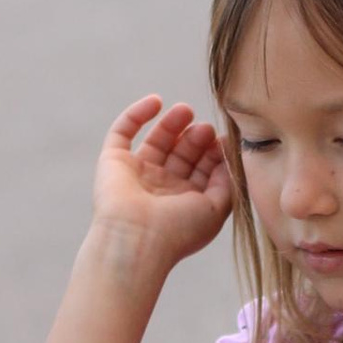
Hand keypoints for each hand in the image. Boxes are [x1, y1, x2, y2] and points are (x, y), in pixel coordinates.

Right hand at [89, 95, 231, 270]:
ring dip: (172, 123)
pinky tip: (156, 102)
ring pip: (156, 141)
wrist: (137, 240)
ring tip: (186, 110)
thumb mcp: (217, 208)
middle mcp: (159, 188)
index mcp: (183, 202)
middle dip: (195, 138)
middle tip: (204, 128)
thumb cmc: (179, 230)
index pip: (201, 170)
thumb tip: (229, 154)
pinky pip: (122, 131)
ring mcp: (136, 174)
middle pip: (181, 154)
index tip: (225, 139)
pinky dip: (137, 114)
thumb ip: (228, 181)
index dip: (213, 153)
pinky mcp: (113, 161)